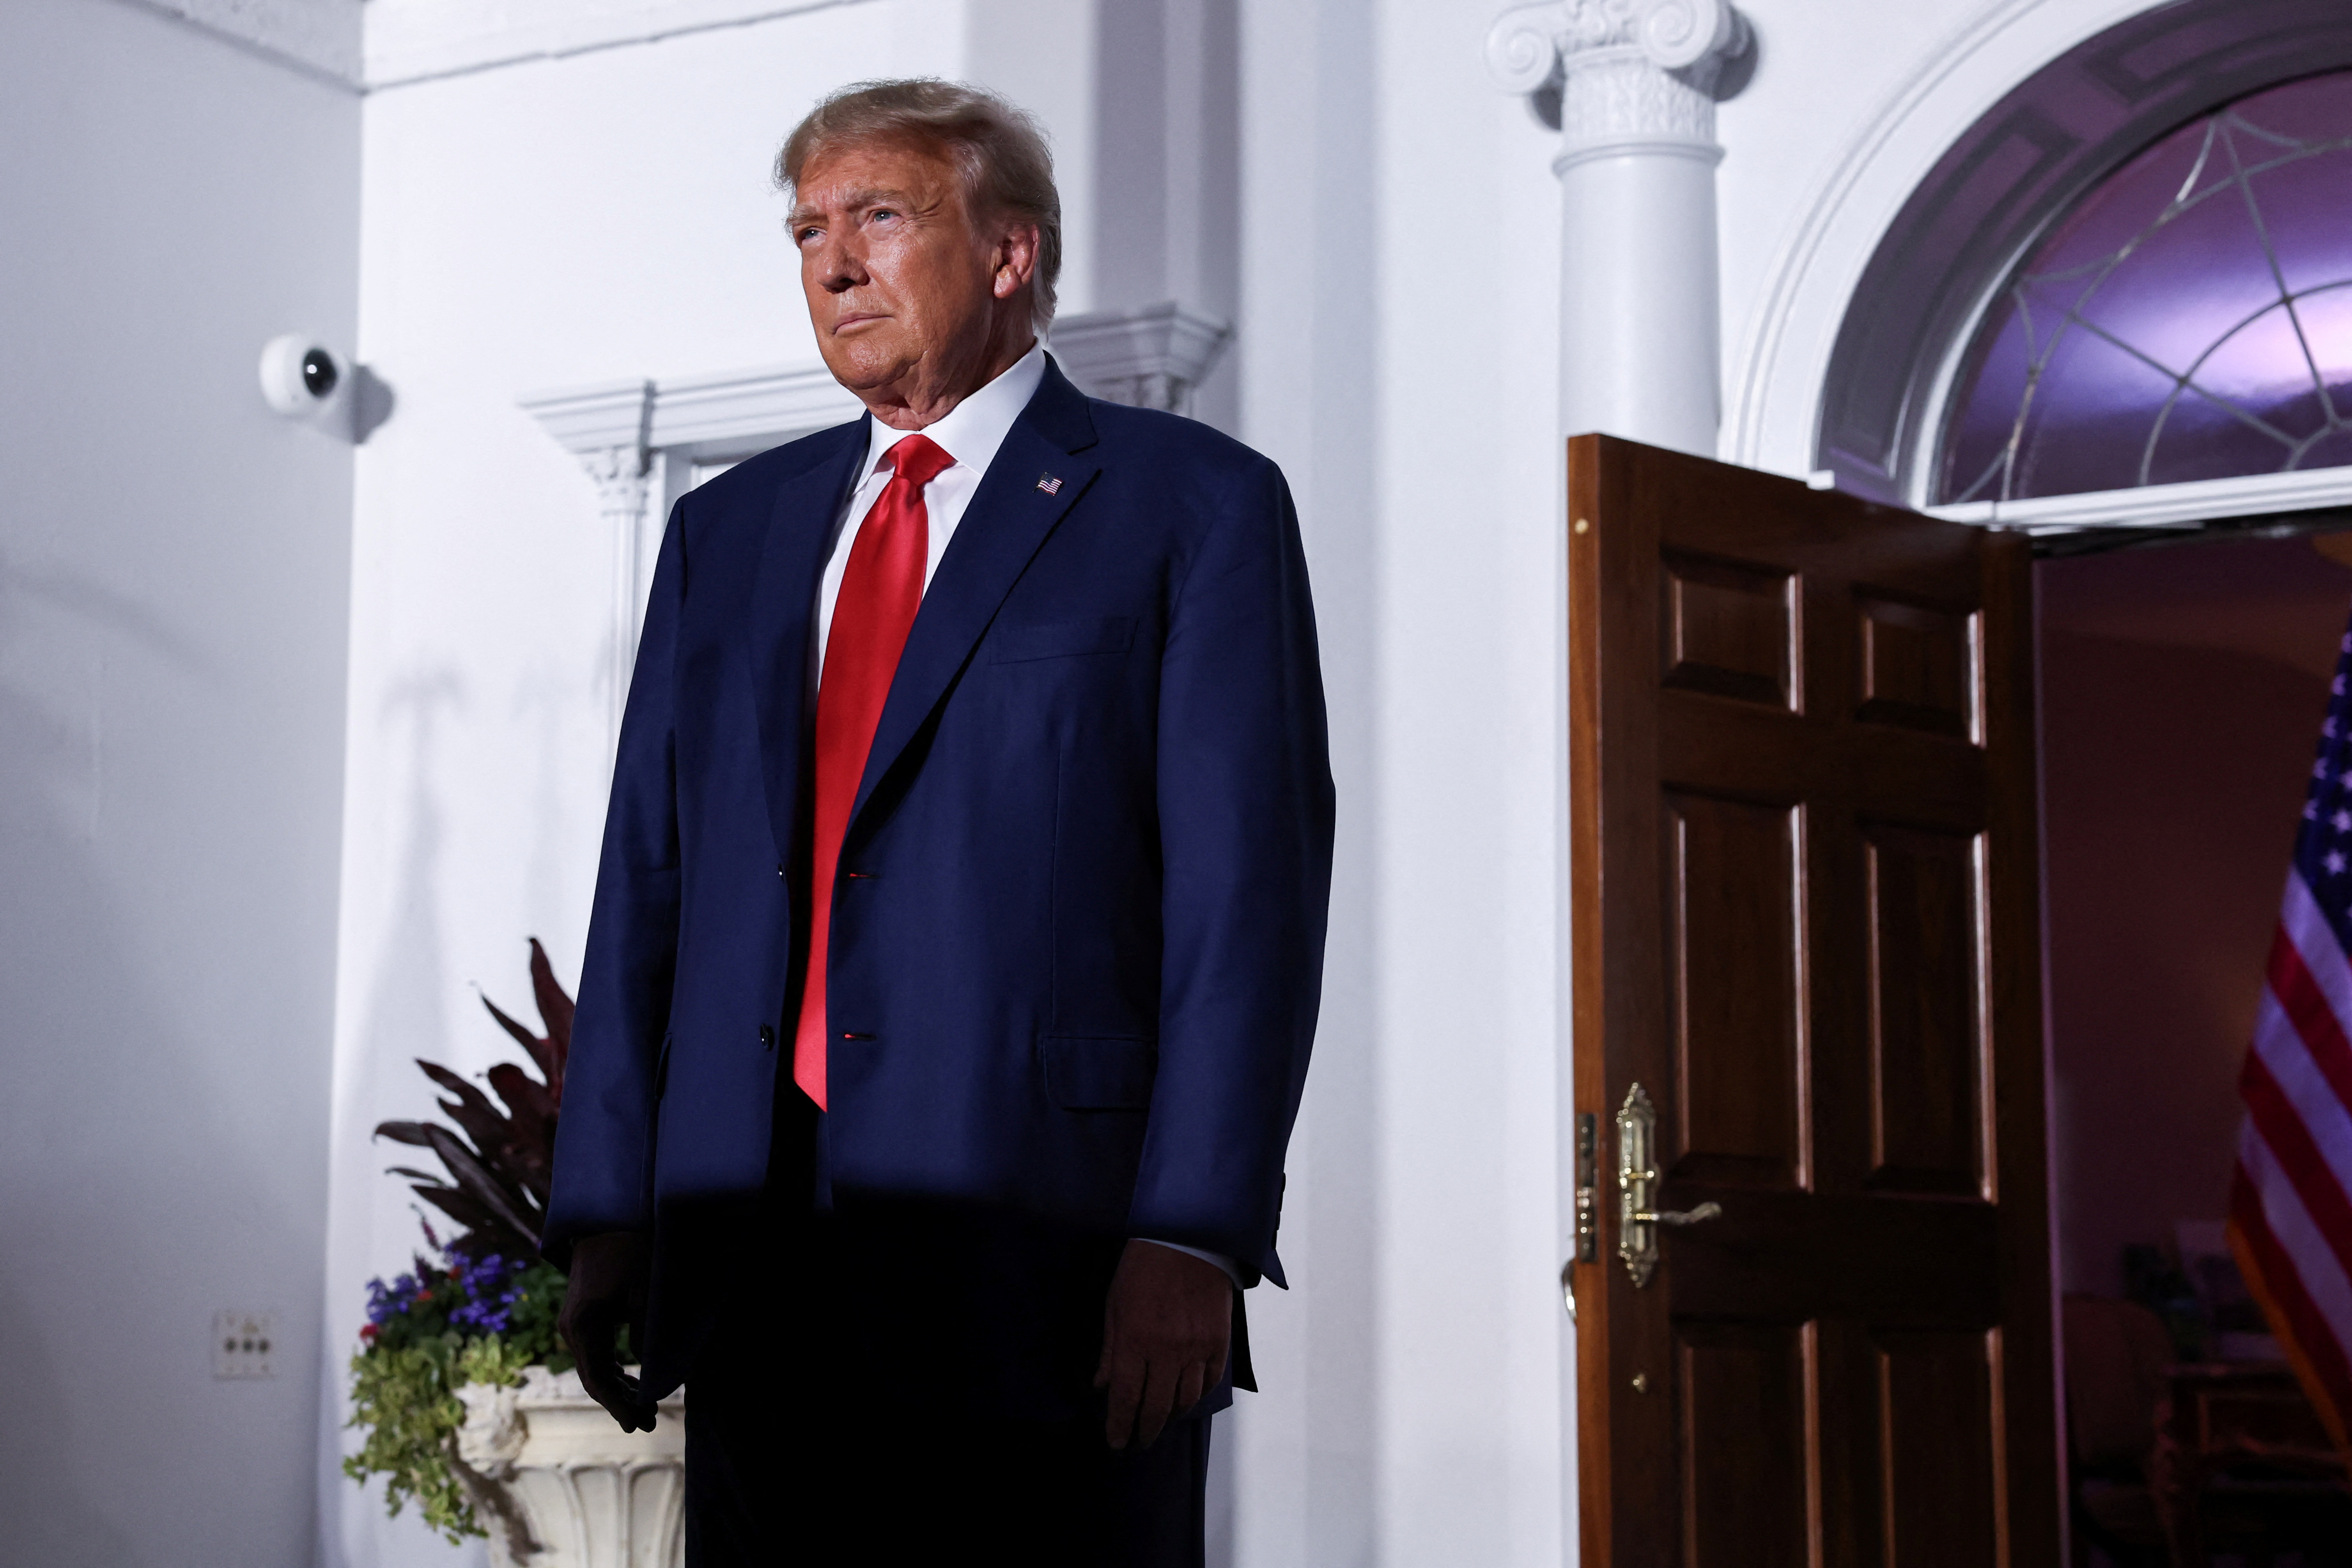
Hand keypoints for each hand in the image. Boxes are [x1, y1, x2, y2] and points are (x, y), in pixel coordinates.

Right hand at [558, 1230, 657, 1431]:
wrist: (606, 1221)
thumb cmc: (629, 1251)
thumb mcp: (644, 1289)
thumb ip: (645, 1330)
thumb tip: (647, 1367)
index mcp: (583, 1326)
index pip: (597, 1379)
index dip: (618, 1405)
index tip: (637, 1423)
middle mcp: (572, 1329)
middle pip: (595, 1379)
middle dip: (622, 1403)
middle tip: (650, 1421)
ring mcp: (575, 1325)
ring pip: (595, 1369)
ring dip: (619, 1389)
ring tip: (646, 1409)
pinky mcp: (583, 1319)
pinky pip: (596, 1355)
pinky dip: (614, 1372)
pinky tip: (633, 1384)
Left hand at [1093, 1240, 1232, 1449]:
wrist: (1189, 1239)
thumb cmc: (1144, 1268)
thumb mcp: (1115, 1306)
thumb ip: (1110, 1351)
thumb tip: (1102, 1387)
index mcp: (1136, 1342)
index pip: (1126, 1399)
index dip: (1120, 1426)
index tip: (1116, 1442)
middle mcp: (1167, 1351)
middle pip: (1157, 1408)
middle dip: (1145, 1431)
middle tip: (1138, 1441)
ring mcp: (1197, 1348)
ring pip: (1186, 1400)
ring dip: (1171, 1417)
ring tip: (1161, 1421)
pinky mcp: (1219, 1341)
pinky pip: (1210, 1381)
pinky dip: (1198, 1395)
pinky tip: (1187, 1398)